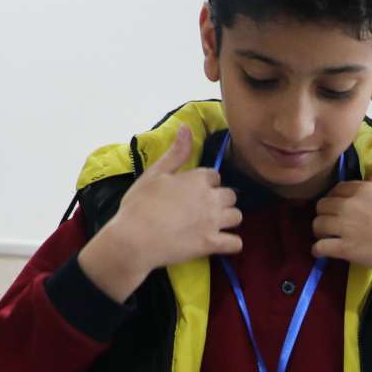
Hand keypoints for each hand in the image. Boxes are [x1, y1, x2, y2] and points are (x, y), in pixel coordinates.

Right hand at [80, 125, 242, 301]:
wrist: (134, 239)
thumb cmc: (140, 204)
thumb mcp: (154, 173)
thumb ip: (176, 153)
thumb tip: (186, 127)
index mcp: (198, 179)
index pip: (214, 176)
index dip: (204, 183)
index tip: (190, 192)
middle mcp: (211, 198)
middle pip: (231, 195)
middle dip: (220, 200)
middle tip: (202, 209)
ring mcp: (214, 222)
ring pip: (237, 216)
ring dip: (227, 219)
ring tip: (211, 225)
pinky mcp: (212, 244)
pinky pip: (236, 244)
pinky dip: (230, 243)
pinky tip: (219, 242)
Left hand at [312, 172, 371, 309]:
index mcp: (366, 189)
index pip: (337, 189)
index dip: (336, 200)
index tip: (339, 209)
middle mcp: (352, 204)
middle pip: (323, 205)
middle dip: (326, 215)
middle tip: (332, 226)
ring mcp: (347, 226)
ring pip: (317, 224)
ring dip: (320, 232)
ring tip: (328, 239)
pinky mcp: (346, 249)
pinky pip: (319, 246)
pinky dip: (319, 250)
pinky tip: (324, 252)